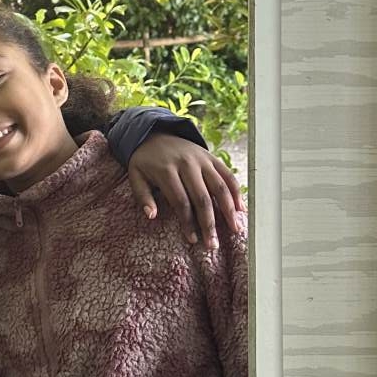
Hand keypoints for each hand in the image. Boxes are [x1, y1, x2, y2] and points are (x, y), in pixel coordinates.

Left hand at [127, 134, 241, 248]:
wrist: (155, 133)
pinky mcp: (211, 157)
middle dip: (209, 223)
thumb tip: (151, 216)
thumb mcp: (135, 176)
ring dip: (228, 210)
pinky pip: (227, 174)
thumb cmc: (145, 161)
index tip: (192, 240)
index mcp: (167, 170)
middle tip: (213, 244)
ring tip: (235, 229)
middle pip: (202, 198)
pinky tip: (241, 208)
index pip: (181, 201)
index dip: (188, 223)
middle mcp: (187, 164)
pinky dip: (236, 191)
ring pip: (219, 187)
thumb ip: (142, 196)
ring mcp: (201, 159)